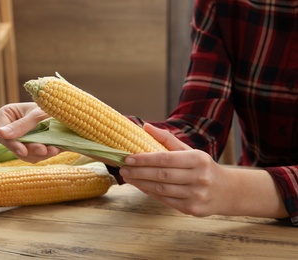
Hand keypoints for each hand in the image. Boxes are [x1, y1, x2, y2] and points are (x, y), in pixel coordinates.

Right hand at [0, 102, 60, 162]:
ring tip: (53, 150)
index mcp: (7, 115)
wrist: (66, 108)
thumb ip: (21, 125)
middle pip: (14, 146)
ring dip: (39, 154)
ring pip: (25, 154)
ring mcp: (22, 138)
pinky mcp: (32, 146)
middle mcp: (11, 129)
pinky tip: (55, 149)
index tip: (23, 151)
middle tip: (43, 150)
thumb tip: (0, 133)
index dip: (12, 144)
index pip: (2, 134)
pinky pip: (35, 155)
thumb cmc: (51, 104)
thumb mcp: (36, 114)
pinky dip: (45, 154)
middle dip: (30, 149)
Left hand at [119, 124, 236, 216]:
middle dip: (138, 171)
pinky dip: (149, 192)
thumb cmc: (203, 167)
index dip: (144, 159)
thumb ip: (167, 139)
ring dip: (140, 183)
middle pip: (161, 175)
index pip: (165, 158)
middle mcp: (199, 178)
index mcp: (198, 159)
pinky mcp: (192, 209)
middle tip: (122, 168)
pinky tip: (140, 185)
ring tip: (128, 176)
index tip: (127, 157)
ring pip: (161, 189)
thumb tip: (145, 127)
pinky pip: (165, 200)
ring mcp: (196, 195)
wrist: (227, 191)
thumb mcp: (190, 151)